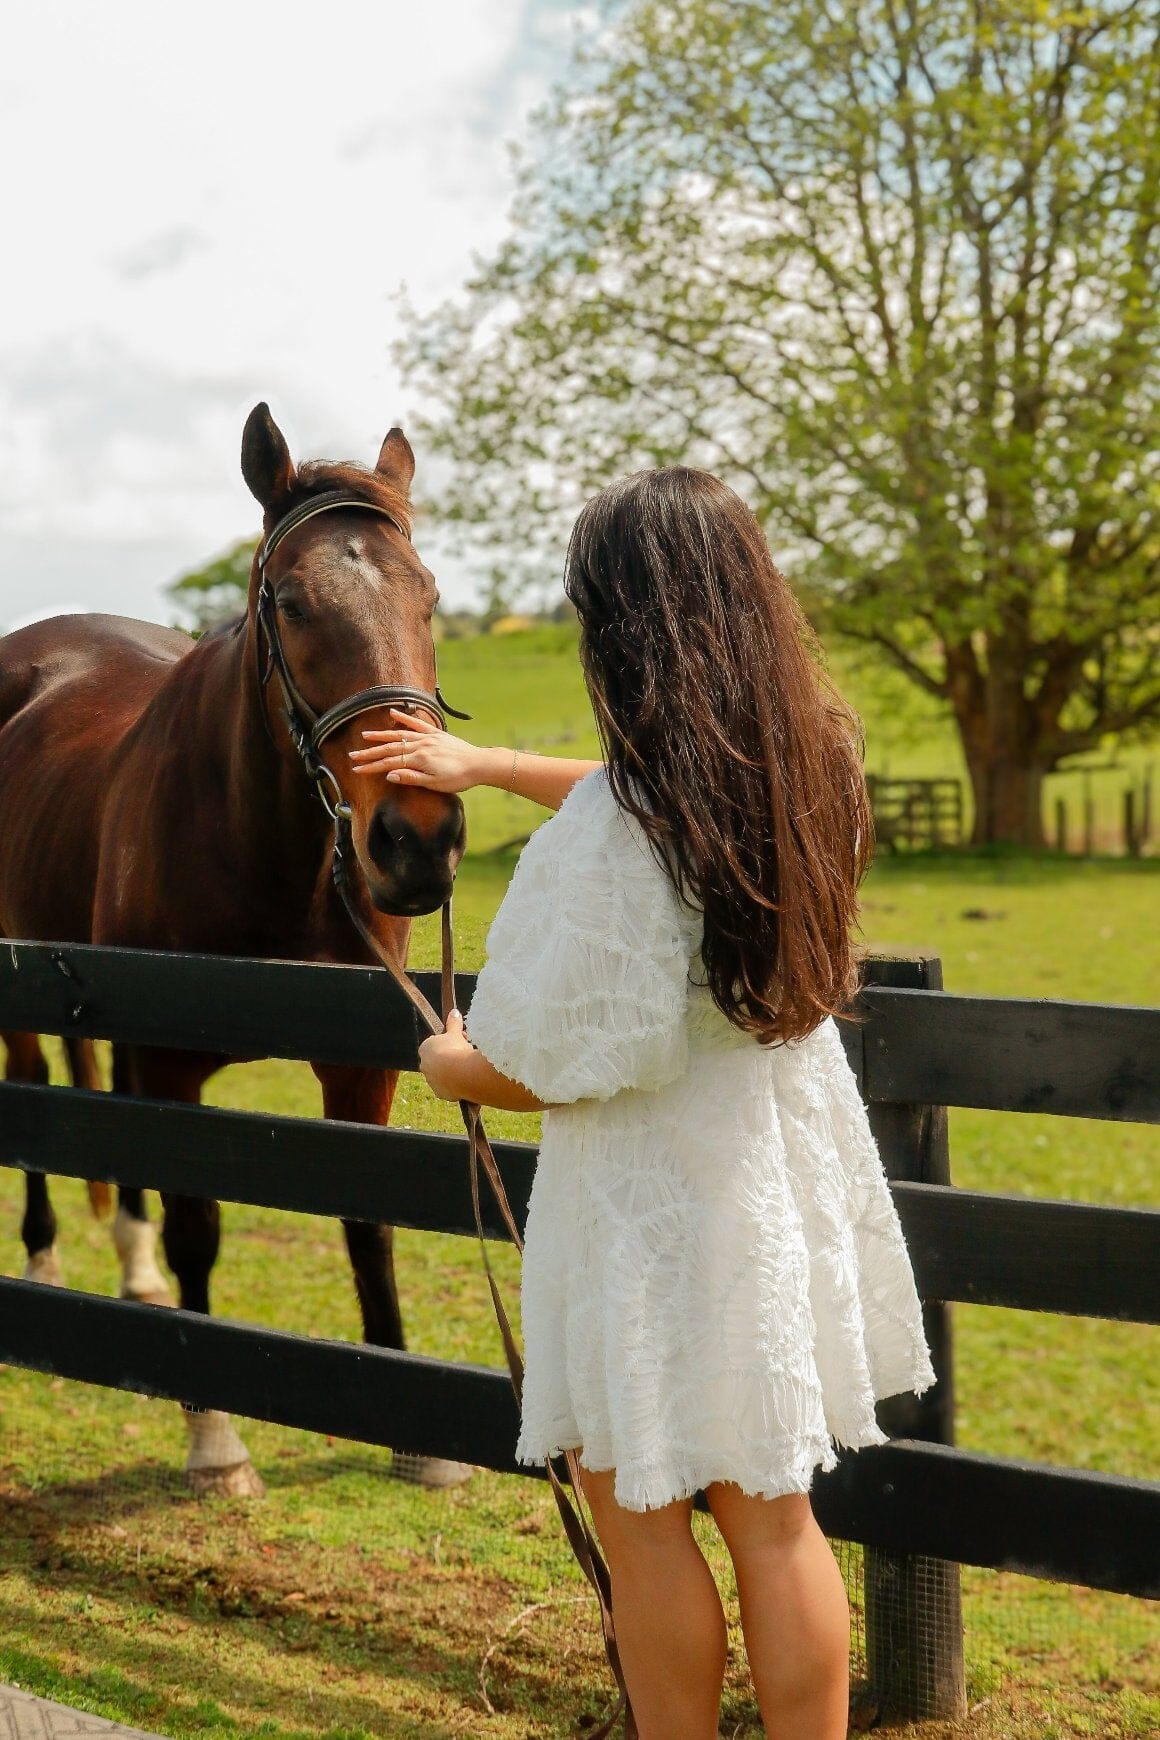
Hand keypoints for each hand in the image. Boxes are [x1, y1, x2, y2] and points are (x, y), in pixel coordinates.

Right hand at [348, 709, 491, 792]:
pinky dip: (404, 718)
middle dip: (370, 752)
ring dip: (381, 736)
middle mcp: (420, 746)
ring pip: (399, 735)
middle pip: (390, 748)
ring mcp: (427, 738)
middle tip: (353, 755)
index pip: (389, 763)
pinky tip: (392, 713)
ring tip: (365, 736)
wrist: (479, 764)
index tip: (357, 769)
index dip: (372, 766)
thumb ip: (411, 778)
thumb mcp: (434, 784)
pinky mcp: (435, 733)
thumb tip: (389, 774)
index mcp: (418, 760)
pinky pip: (417, 724)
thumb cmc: (458, 779)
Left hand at [418, 1009, 475, 1100]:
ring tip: (467, 1066)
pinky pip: (448, 1088)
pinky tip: (466, 1080)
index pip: (434, 1044)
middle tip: (466, 1051)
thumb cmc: (455, 1050)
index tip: (461, 1039)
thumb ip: (453, 1023)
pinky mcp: (441, 1093)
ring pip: (443, 1075)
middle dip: (451, 1056)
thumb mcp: (455, 1033)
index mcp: (425, 1049)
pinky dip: (456, 1084)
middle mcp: (424, 1066)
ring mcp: (432, 1081)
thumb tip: (454, 1011)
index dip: (449, 1042)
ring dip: (453, 1071)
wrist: (460, 1074)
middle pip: (438, 1060)